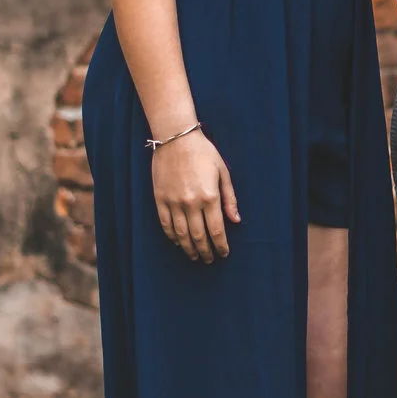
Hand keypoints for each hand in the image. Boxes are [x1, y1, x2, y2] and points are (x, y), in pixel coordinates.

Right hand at [151, 130, 238, 262]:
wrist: (176, 138)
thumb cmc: (203, 152)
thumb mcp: (223, 172)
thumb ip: (230, 199)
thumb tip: (235, 221)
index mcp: (210, 196)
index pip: (217, 230)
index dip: (221, 246)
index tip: (223, 254)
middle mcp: (191, 203)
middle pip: (199, 236)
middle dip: (205, 251)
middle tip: (209, 260)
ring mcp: (174, 202)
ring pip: (181, 235)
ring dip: (189, 249)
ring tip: (194, 256)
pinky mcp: (160, 199)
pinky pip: (166, 224)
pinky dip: (172, 237)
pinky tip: (178, 242)